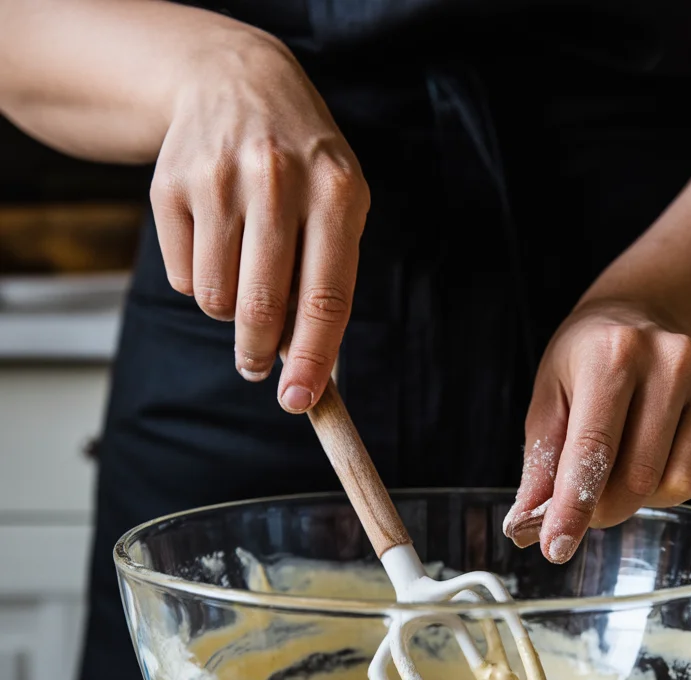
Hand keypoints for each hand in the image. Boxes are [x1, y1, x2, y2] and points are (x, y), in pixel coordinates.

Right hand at [150, 26, 368, 411]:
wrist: (236, 83)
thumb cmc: (302, 167)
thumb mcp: (338, 207)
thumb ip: (328, 281)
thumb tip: (305, 369)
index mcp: (335, 192)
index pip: (326, 298)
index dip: (312, 360)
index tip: (299, 402)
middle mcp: (276, 180)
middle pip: (263, 308)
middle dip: (258, 353)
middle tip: (255, 367)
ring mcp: (217, 179)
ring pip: (218, 301)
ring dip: (231, 312)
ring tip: (244, 274)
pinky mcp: (169, 185)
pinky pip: (185, 279)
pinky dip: (202, 281)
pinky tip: (216, 241)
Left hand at [503, 300, 690, 561]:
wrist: (642, 315)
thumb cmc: (587, 361)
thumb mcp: (548, 399)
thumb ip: (541, 464)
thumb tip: (528, 527)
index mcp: (613, 354)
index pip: (594, 451)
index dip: (574, 509)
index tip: (557, 549)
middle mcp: (671, 359)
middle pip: (641, 478)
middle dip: (607, 508)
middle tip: (587, 504)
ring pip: (681, 483)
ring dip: (644, 495)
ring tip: (624, 463)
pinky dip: (676, 477)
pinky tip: (660, 445)